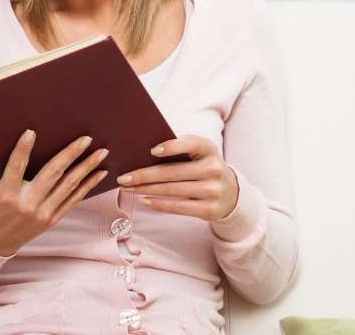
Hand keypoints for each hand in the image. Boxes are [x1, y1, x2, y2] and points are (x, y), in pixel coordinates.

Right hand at [0, 130, 108, 256]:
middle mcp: (27, 204)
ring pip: (68, 186)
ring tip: (100, 151)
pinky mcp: (52, 218)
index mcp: (4, 195)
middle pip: (52, 175)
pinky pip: (74, 199)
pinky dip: (88, 185)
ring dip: (86, 168)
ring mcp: (43, 212)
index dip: (23, 150)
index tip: (32, 131)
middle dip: (71, 155)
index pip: (15, 168)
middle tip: (85, 138)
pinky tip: (100, 171)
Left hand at [117, 135, 239, 220]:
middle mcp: (214, 169)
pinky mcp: (210, 209)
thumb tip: (141, 155)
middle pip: (172, 172)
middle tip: (122, 177)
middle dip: (143, 175)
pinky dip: (159, 204)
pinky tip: (144, 200)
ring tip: (127, 188)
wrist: (231, 194)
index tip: (152, 150)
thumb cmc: (203, 168)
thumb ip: (178, 151)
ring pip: (172, 190)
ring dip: (145, 190)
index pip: (191, 143)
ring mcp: (213, 190)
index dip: (172, 146)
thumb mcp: (198, 155)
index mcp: (209, 149)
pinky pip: (179, 207)